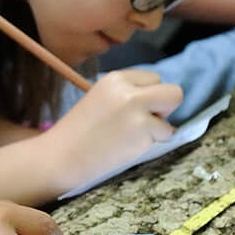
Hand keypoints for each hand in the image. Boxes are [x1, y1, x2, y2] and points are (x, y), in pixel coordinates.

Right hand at [40, 69, 181, 190]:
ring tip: (130, 135)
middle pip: (173, 91)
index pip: (153, 78)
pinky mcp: (143, 130)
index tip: (131, 110)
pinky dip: (152, 141)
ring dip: (159, 126)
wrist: (62, 156)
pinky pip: (166, 133)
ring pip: (171, 114)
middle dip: (164, 107)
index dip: (148, 96)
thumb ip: (128, 94)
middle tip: (144, 121)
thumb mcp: (101, 99)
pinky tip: (128, 145)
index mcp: (115, 78)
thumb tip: (160, 101)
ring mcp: (137, 110)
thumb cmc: (79, 132)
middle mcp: (128, 90)